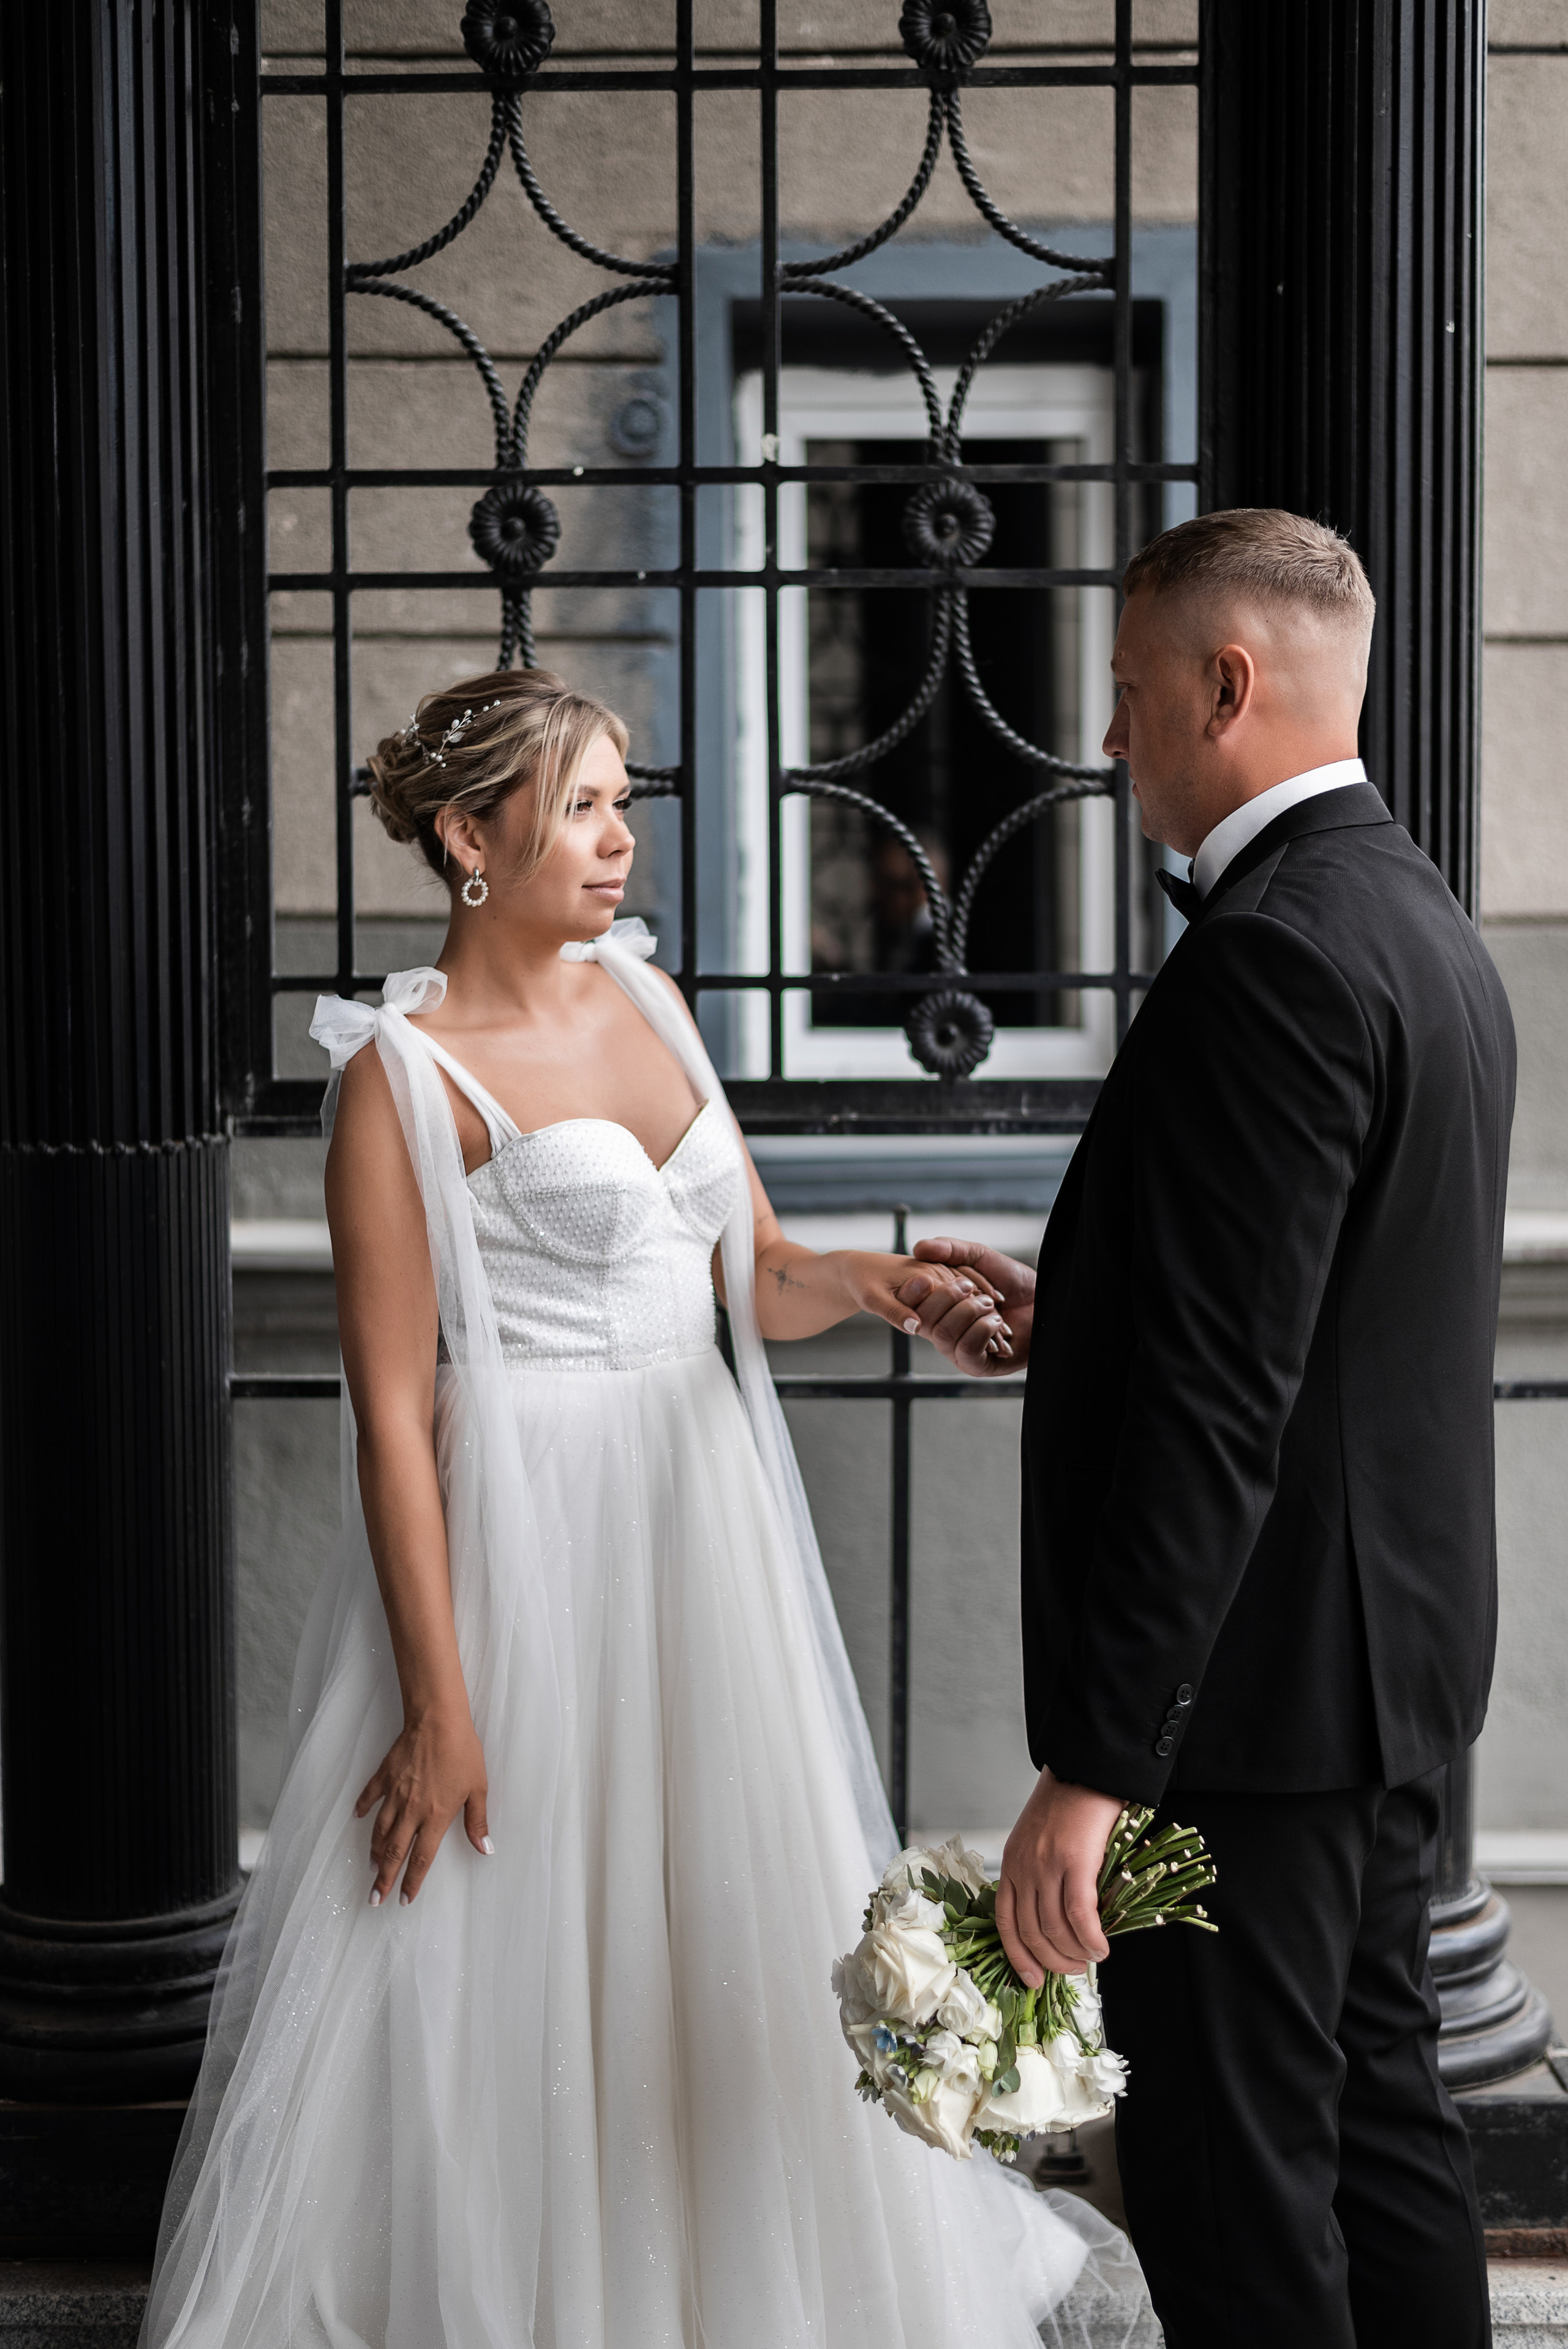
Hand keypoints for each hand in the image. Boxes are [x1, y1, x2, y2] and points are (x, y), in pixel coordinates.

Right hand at [356, 1704, 491, 1905]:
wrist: (438, 1720)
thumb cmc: (462, 1751)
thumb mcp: (478, 1788)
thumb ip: (477, 1821)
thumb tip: (485, 1849)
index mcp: (435, 1817)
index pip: (421, 1859)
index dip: (412, 1882)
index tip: (404, 1900)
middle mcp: (412, 1811)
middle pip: (395, 1852)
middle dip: (385, 1878)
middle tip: (374, 1898)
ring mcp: (395, 1793)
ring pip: (380, 1830)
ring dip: (375, 1851)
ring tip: (372, 1867)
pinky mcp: (385, 1775)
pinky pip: (370, 1796)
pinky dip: (364, 1808)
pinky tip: (359, 1818)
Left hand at [837, 1250, 991, 1335]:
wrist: (855, 1266)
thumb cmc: (862, 1281)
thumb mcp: (872, 1298)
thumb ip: (895, 1311)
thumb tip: (916, 1328)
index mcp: (923, 1276)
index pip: (956, 1300)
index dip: (972, 1322)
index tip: (989, 1344)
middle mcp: (935, 1272)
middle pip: (967, 1295)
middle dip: (986, 1318)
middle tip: (1006, 1345)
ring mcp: (938, 1271)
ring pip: (970, 1289)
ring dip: (987, 1310)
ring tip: (1006, 1335)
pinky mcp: (938, 1273)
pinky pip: (964, 1281)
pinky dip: (980, 1294)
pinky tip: (993, 1312)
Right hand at [897, 1237, 1035, 1374]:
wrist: (1045, 1301)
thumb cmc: (1015, 1282)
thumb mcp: (979, 1257)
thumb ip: (950, 1248)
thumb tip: (918, 1248)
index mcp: (939, 1307)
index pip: (911, 1305)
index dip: (914, 1292)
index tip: (926, 1278)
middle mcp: (945, 1329)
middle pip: (923, 1321)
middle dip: (947, 1298)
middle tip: (971, 1288)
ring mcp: (959, 1350)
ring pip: (943, 1335)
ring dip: (969, 1313)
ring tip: (991, 1304)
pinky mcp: (977, 1365)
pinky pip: (966, 1350)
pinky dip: (982, 1330)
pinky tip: (997, 1322)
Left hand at [996, 1765, 1125, 1985]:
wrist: (1086, 1767)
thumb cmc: (1068, 1803)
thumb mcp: (1038, 1839)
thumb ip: (1040, 1874)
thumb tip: (1059, 1921)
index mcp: (1010, 1863)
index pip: (1004, 1921)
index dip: (1017, 1955)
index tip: (1031, 1979)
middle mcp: (1023, 1867)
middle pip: (1030, 1931)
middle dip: (1051, 1961)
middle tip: (1072, 1971)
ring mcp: (1046, 1864)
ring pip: (1054, 1928)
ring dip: (1073, 1954)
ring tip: (1091, 1960)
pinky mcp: (1074, 1861)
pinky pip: (1079, 1914)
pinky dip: (1090, 1938)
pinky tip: (1101, 1948)